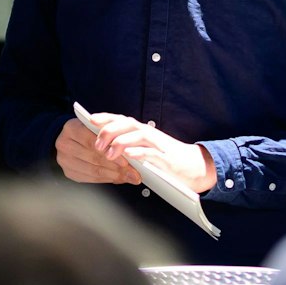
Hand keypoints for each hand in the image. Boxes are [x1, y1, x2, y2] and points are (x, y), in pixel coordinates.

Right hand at [55, 117, 139, 184]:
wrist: (72, 137)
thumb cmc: (89, 130)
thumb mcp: (98, 126)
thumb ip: (111, 135)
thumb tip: (129, 151)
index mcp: (71, 128)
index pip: (92, 141)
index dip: (111, 150)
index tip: (127, 158)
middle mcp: (64, 145)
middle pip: (94, 158)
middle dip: (116, 166)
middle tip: (133, 172)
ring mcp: (65, 160)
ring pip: (93, 171)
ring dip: (114, 175)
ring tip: (129, 176)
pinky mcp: (69, 172)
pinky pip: (91, 178)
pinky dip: (107, 179)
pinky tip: (118, 178)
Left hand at [91, 115, 217, 194]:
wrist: (195, 166)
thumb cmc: (167, 159)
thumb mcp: (145, 149)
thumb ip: (130, 145)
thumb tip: (106, 144)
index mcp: (143, 132)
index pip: (122, 120)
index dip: (107, 118)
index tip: (90, 118)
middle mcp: (150, 135)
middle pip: (128, 124)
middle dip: (110, 131)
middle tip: (97, 144)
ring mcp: (159, 145)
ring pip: (139, 136)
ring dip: (121, 142)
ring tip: (108, 152)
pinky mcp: (166, 159)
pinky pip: (152, 153)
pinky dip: (139, 153)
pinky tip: (128, 156)